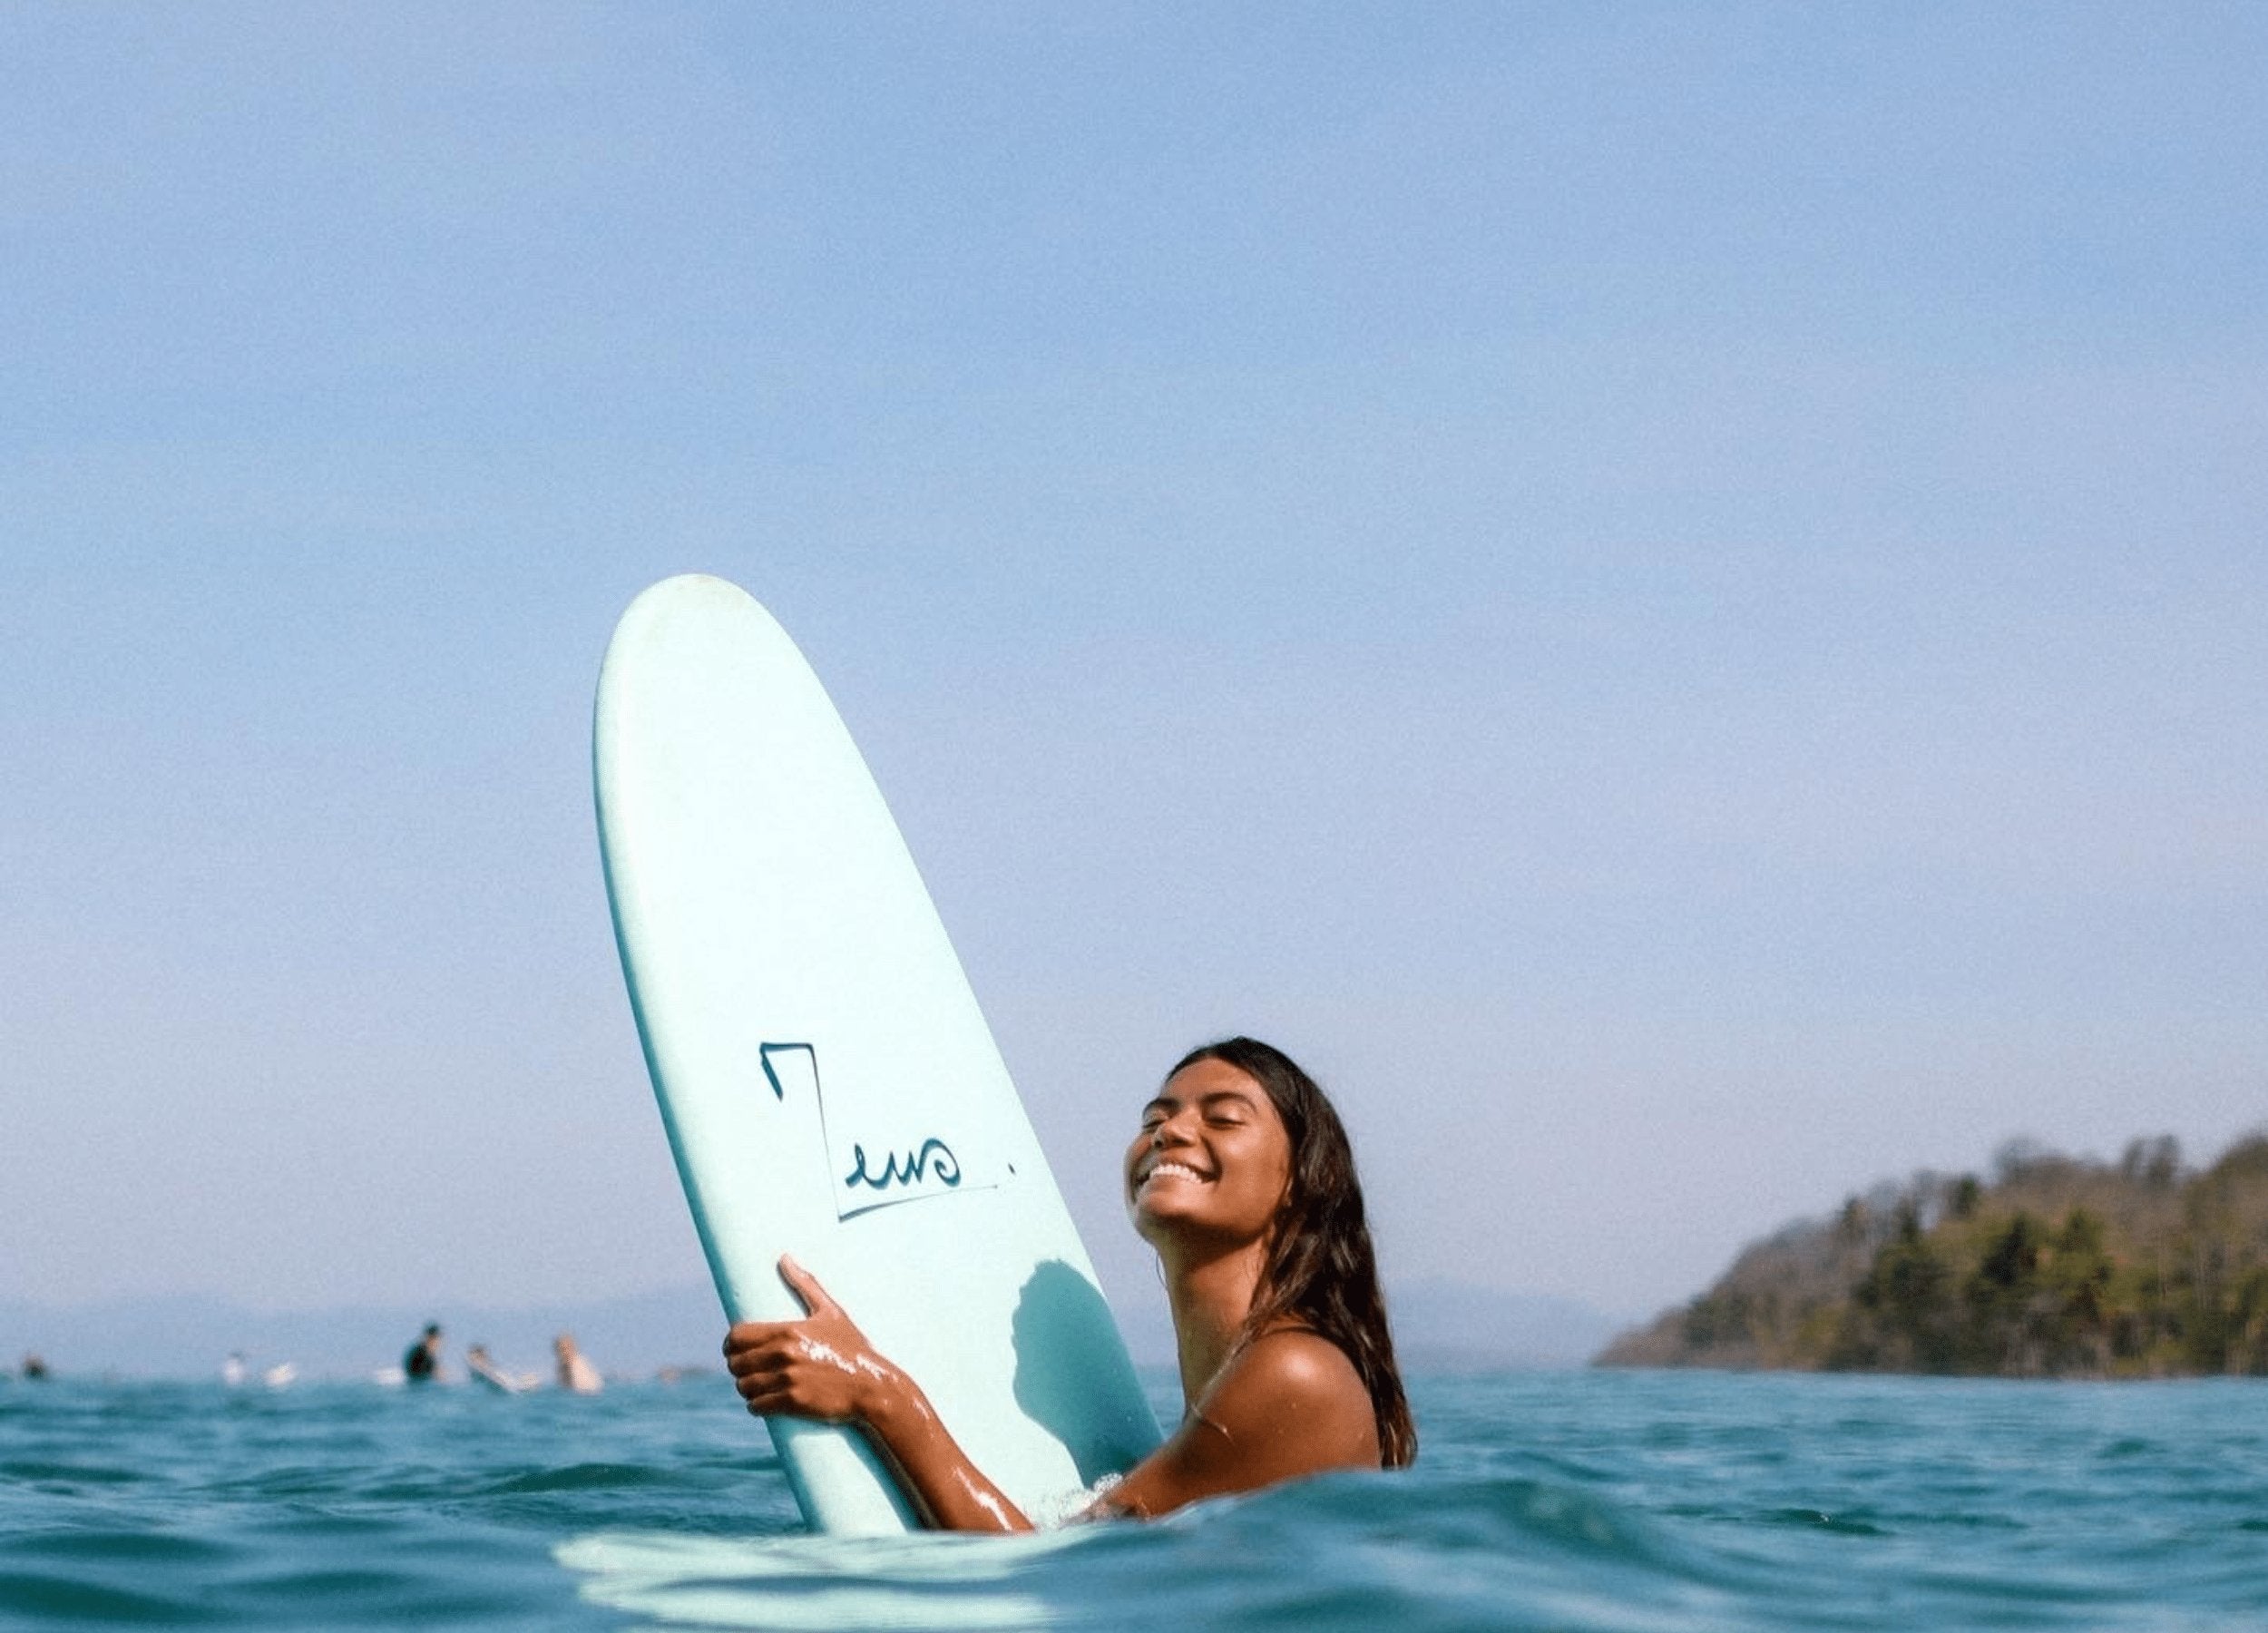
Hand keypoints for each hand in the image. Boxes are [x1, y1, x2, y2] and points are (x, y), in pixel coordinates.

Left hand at [723, 1256, 896, 1423]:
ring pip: (744, 1386)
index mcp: (789, 1330)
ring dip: (745, 1387)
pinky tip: (760, 1403)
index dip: (731, 1344)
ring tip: (753, 1386)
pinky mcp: (794, 1403)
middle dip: (737, 1366)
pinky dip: (756, 1406)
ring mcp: (789, 1380)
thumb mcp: (832, 1312)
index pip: (738, 1336)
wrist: (872, 1385)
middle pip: (736, 1362)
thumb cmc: (852, 1347)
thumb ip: (806, 1284)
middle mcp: (785, 1354)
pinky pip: (757, 1406)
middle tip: (745, 1368)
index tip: (734, 1349)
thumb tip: (784, 1258)